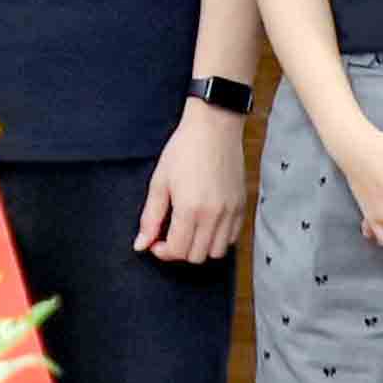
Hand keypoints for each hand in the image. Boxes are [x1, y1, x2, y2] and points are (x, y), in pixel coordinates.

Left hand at [137, 101, 248, 262]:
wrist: (214, 126)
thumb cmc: (184, 149)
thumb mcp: (159, 182)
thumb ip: (150, 217)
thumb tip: (140, 244)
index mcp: (190, 209)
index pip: (177, 251)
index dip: (162, 251)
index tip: (155, 241)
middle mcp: (214, 215)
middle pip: (197, 256)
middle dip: (179, 251)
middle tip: (169, 236)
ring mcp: (231, 212)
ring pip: (217, 252)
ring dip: (200, 248)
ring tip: (189, 231)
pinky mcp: (242, 206)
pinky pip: (232, 238)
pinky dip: (219, 238)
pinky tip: (206, 224)